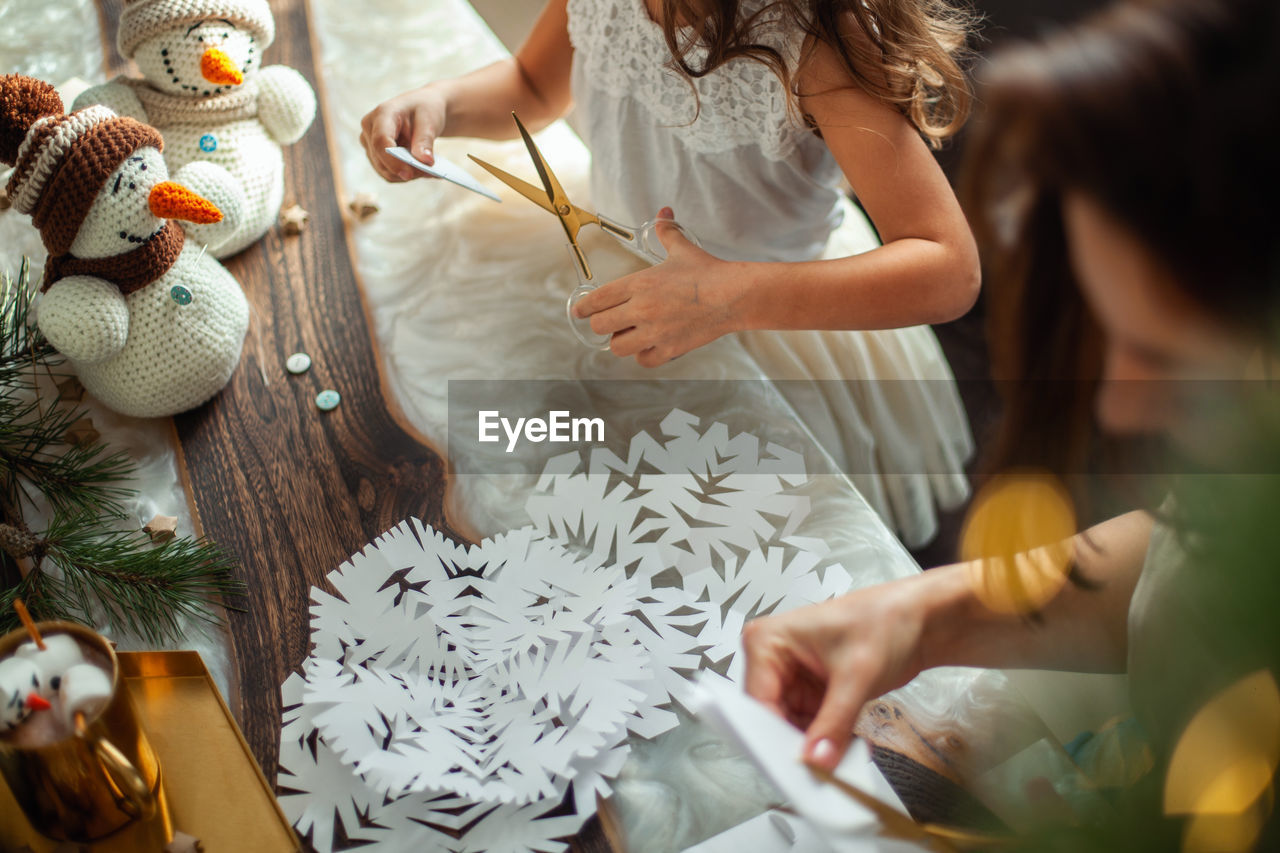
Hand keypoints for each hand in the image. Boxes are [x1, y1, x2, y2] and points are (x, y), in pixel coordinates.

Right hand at [360, 85, 447, 182]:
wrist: (421, 109)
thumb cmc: (424, 109)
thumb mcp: (429, 120)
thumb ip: (425, 140)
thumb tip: (425, 162)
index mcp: (382, 113)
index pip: (380, 141)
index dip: (392, 160)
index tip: (409, 175)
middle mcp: (370, 128)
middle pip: (381, 160)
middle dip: (406, 170)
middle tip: (431, 173)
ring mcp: (369, 143)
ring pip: (384, 170)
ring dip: (408, 174)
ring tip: (429, 171)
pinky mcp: (374, 155)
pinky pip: (388, 173)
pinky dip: (406, 175)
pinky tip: (422, 171)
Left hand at [572, 209, 740, 366]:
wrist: (734, 296)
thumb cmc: (708, 272)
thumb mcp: (682, 249)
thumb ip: (667, 231)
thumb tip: (664, 211)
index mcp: (639, 284)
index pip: (598, 300)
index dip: (583, 308)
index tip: (579, 312)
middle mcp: (642, 309)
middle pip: (601, 326)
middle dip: (601, 324)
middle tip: (609, 322)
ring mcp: (655, 332)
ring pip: (618, 347)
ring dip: (621, 341)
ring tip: (630, 334)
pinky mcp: (670, 348)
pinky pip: (643, 360)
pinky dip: (643, 355)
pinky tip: (649, 346)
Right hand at [741, 574, 938, 770]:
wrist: (918, 620)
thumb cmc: (885, 620)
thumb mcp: (856, 676)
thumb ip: (834, 723)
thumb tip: (816, 759)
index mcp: (768, 640)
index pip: (758, 700)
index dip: (773, 736)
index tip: (795, 765)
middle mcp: (773, 658)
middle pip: (770, 717)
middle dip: (796, 744)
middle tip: (818, 770)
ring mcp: (791, 677)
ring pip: (790, 727)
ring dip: (814, 746)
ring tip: (839, 758)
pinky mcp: (810, 691)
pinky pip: (809, 727)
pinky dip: (826, 741)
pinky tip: (845, 750)